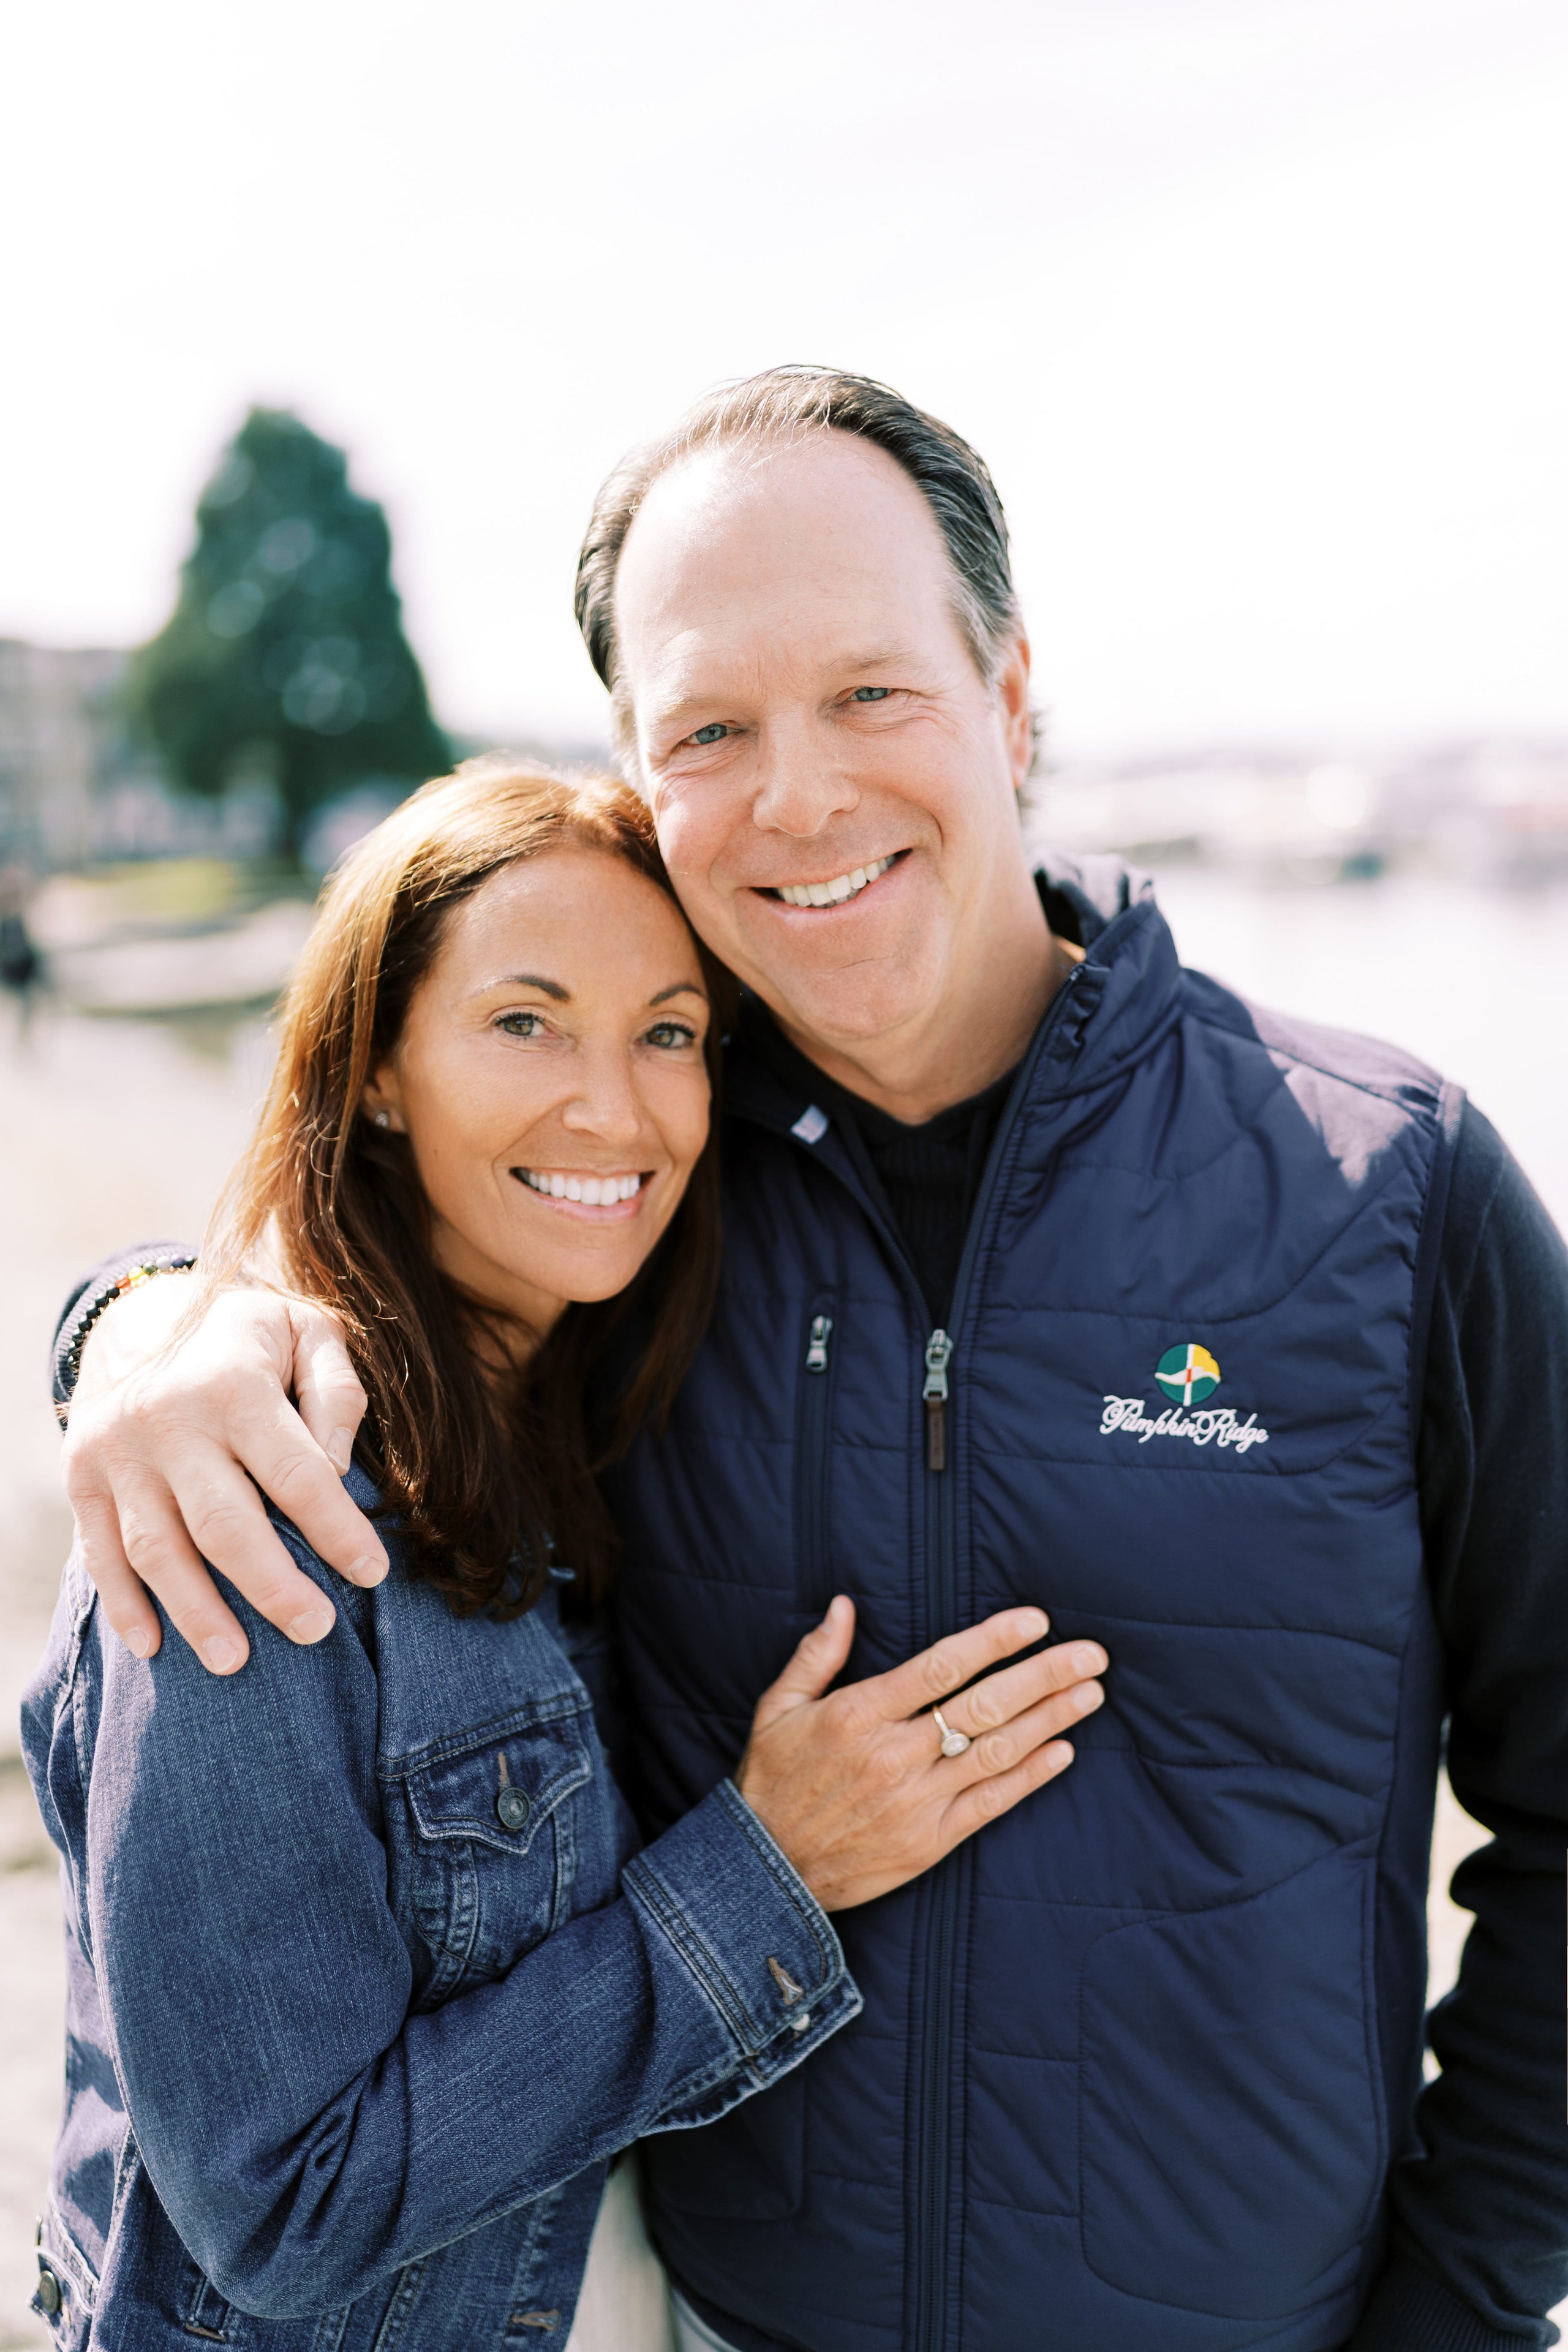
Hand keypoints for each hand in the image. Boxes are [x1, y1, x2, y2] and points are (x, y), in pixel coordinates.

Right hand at [62, 1277, 383, 1672]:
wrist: (142, 1315)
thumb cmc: (250, 1340)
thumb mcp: (308, 1333)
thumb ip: (336, 1394)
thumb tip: (337, 1468)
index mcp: (234, 1382)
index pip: (296, 1473)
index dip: (337, 1530)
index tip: (374, 1574)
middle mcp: (168, 1418)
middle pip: (224, 1524)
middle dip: (272, 1587)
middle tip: (315, 1631)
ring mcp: (116, 1451)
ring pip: (157, 1550)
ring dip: (196, 1613)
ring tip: (236, 1662)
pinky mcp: (79, 1475)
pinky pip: (99, 1551)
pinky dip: (124, 1604)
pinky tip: (154, 1647)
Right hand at [735, 1601, 1104, 1909]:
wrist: (766, 1870)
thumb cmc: (772, 1780)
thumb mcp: (777, 1707)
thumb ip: (817, 1654)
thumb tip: (845, 1604)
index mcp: (859, 1714)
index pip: (942, 1667)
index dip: (994, 1641)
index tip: (1036, 1621)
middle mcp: (895, 1755)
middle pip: (984, 1706)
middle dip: (1044, 1676)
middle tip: (1090, 1654)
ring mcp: (917, 1801)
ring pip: (997, 1752)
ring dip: (1050, 1720)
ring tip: (1090, 1694)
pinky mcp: (930, 1842)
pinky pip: (991, 1803)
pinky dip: (1030, 1776)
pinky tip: (1062, 1751)